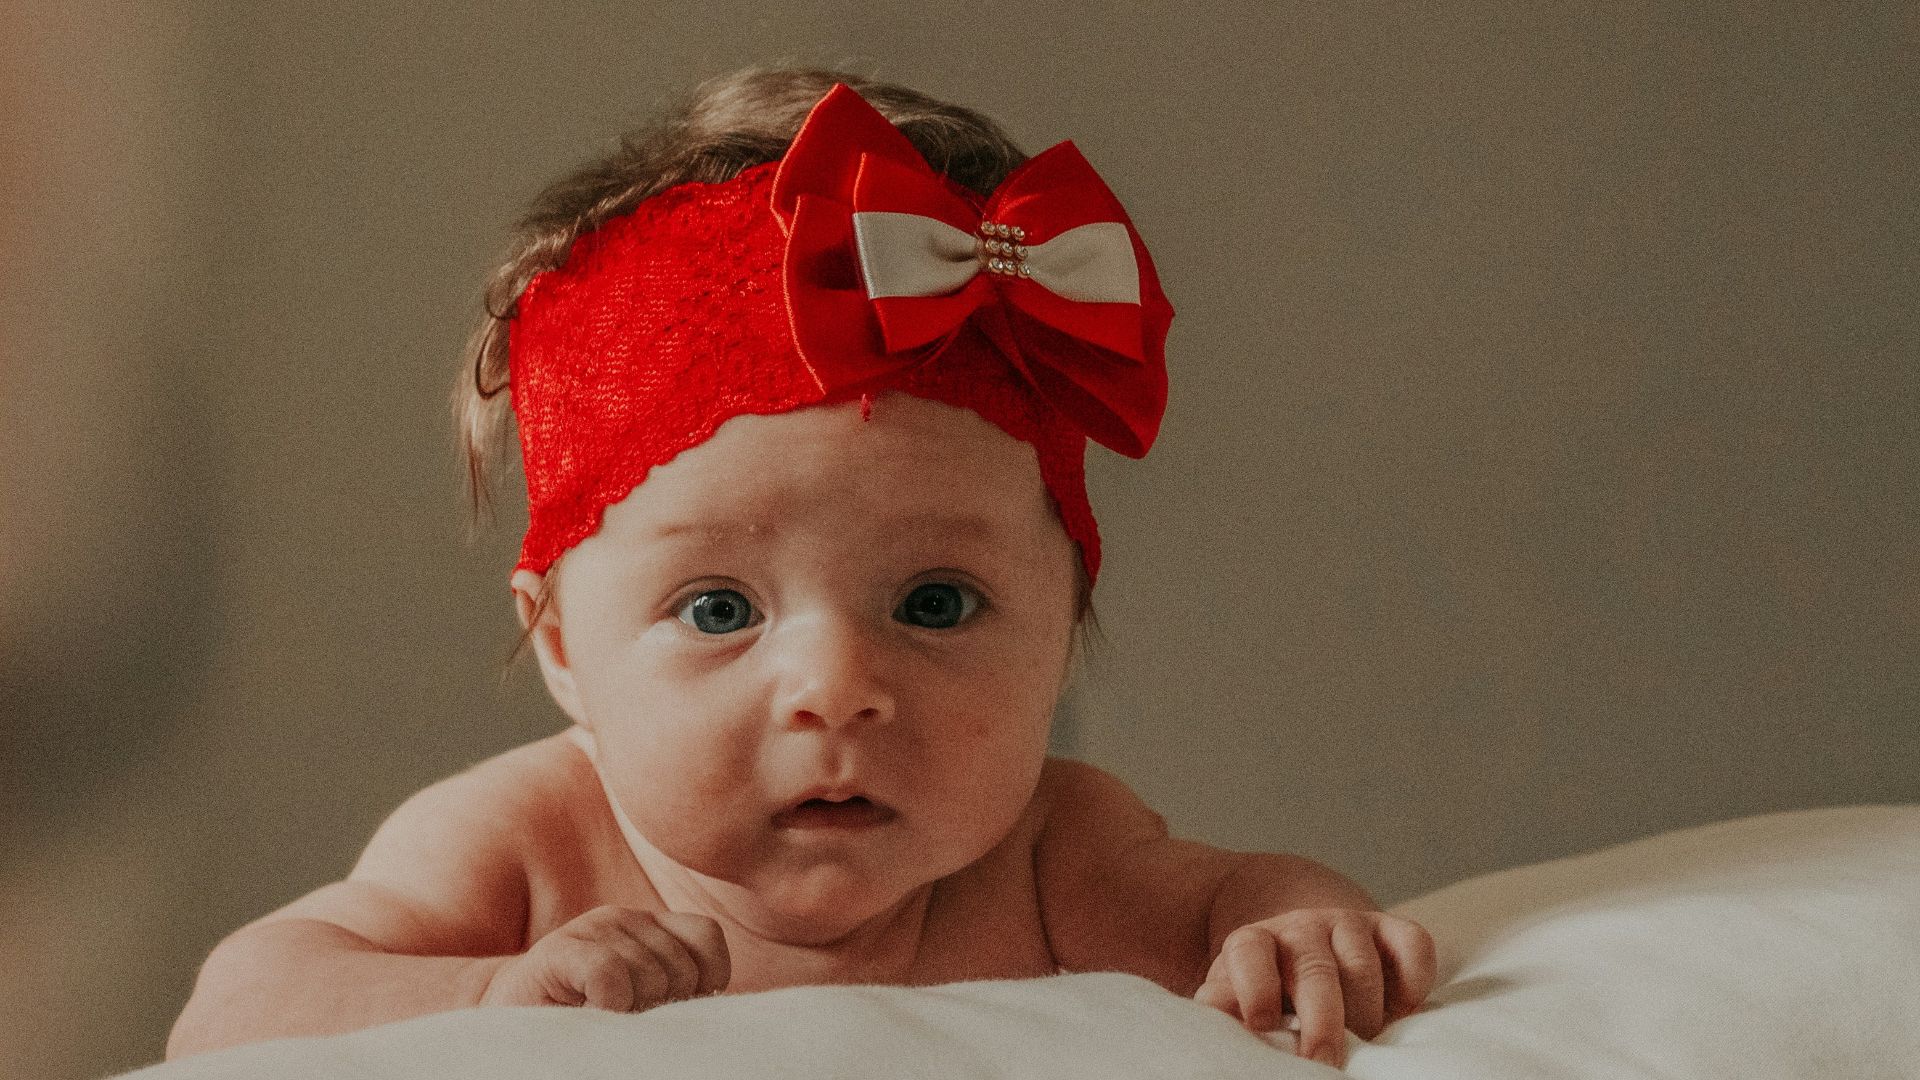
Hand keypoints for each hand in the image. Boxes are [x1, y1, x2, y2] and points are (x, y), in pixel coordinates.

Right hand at [481, 906, 730, 1011]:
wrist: (506, 1030)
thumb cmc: (581, 1022)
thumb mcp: (640, 1001)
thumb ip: (676, 992)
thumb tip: (719, 1014)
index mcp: (649, 928)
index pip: (707, 939)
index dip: (705, 982)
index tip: (676, 1012)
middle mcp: (624, 919)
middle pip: (683, 968)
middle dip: (664, 1007)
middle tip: (626, 1021)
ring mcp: (591, 929)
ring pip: (650, 976)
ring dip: (631, 1013)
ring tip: (601, 1018)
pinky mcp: (558, 951)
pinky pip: (610, 975)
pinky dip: (609, 1005)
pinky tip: (591, 1015)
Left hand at [1194, 908, 1434, 1067]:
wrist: (1303, 938)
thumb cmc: (1267, 983)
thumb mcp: (1234, 992)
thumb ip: (1223, 1006)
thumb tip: (1210, 1022)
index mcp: (1255, 942)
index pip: (1250, 953)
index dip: (1256, 988)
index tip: (1262, 1026)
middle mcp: (1302, 927)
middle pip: (1314, 970)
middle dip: (1321, 1022)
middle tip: (1324, 1064)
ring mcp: (1350, 925)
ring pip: (1363, 966)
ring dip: (1367, 1014)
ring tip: (1363, 1047)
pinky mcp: (1392, 929)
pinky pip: (1414, 945)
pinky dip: (1415, 982)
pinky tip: (1403, 1011)